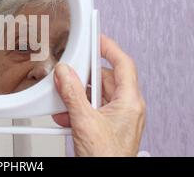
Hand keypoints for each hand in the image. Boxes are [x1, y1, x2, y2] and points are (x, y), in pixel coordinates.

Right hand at [53, 34, 145, 156]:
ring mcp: (118, 118)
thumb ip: (72, 94)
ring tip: (64, 101)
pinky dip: (78, 109)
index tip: (96, 36)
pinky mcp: (108, 126)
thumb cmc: (107, 157)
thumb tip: (64, 73)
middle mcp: (127, 108)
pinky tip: (66, 115)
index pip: (122, 64)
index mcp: (129, 102)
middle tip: (69, 73)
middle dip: (84, 77)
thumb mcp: (84, 121)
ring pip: (96, 95)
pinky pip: (93, 109)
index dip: (108, 47)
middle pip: (105, 79)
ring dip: (78, 96)